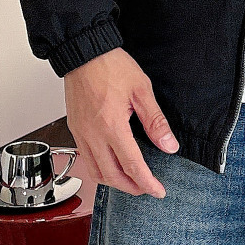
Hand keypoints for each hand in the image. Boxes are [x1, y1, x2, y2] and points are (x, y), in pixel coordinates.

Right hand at [64, 46, 179, 198]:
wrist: (84, 52)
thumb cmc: (110, 65)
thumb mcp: (141, 89)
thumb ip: (155, 121)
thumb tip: (169, 145)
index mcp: (112, 126)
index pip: (132, 166)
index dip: (148, 183)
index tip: (159, 191)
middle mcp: (93, 135)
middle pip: (112, 176)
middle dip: (132, 188)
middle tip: (147, 188)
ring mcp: (81, 133)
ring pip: (95, 172)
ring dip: (114, 182)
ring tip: (131, 181)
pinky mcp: (75, 129)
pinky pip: (85, 159)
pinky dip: (100, 169)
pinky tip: (111, 164)